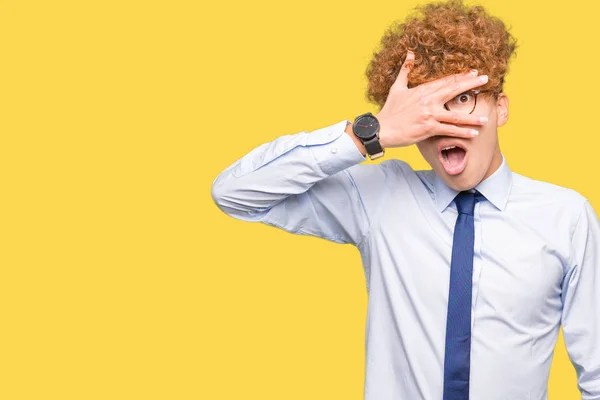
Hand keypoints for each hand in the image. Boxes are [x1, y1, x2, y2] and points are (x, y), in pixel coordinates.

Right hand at [375, 51, 489, 148]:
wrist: (381, 129)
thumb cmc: (389, 110)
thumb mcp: (396, 88)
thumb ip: (405, 70)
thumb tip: (409, 53)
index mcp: (422, 90)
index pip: (446, 81)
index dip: (461, 76)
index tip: (474, 72)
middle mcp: (428, 101)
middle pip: (453, 91)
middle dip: (471, 84)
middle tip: (486, 79)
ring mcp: (429, 115)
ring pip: (455, 115)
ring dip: (472, 117)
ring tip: (486, 119)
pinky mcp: (428, 128)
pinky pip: (449, 130)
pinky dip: (462, 132)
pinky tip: (473, 133)